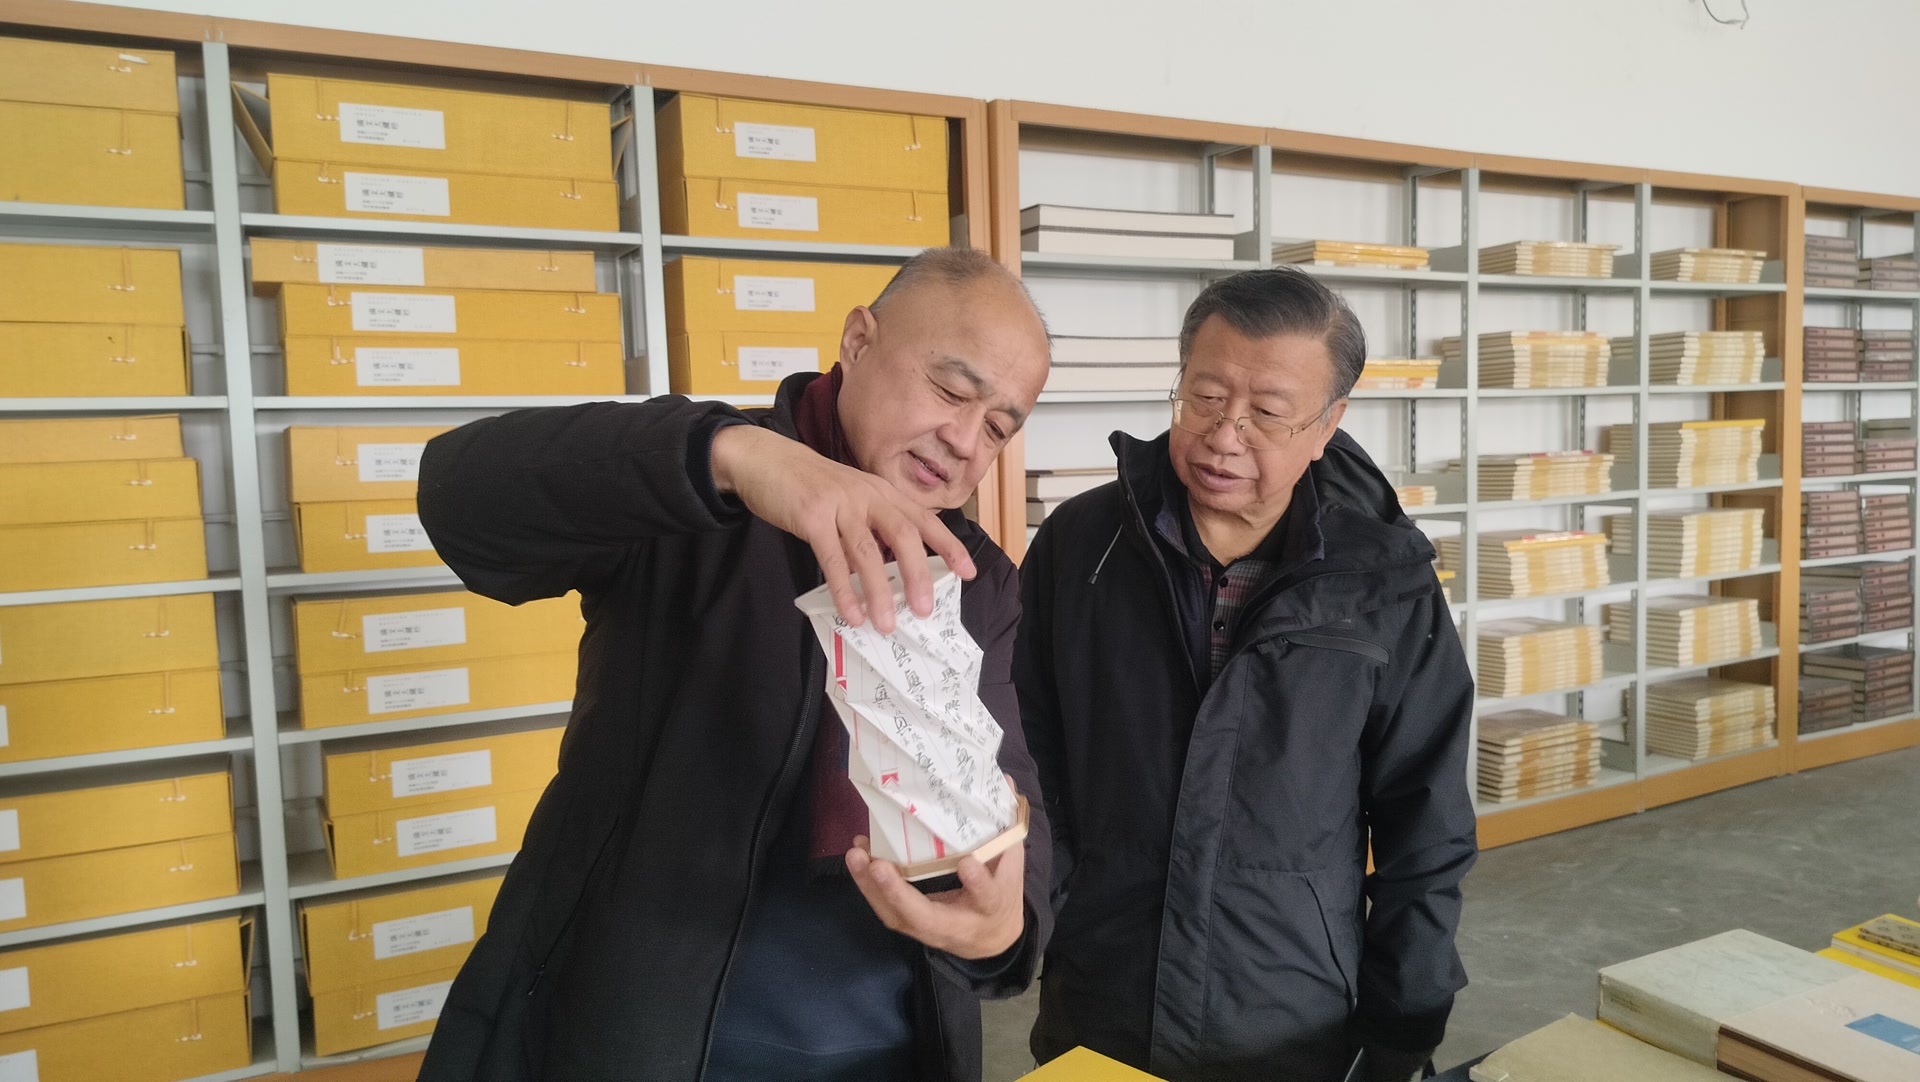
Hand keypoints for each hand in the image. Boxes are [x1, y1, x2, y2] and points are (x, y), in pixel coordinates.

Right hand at [711, 425, 974, 631]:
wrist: (766, 459)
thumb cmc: (813, 486)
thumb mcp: (853, 496)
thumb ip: (875, 524)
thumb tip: (897, 570)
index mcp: (883, 492)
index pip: (924, 520)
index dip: (949, 546)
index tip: (968, 573)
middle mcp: (868, 496)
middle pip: (904, 535)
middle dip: (918, 574)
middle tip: (923, 610)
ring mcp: (840, 505)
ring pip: (868, 552)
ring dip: (879, 591)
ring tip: (886, 624)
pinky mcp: (811, 517)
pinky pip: (832, 559)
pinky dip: (844, 590)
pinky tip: (852, 613)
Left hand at [845, 835, 1024, 958]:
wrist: (991, 939)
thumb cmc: (1002, 894)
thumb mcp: (1012, 863)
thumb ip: (1007, 825)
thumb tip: (1004, 782)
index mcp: (990, 906)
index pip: (986, 896)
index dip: (977, 882)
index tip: (967, 862)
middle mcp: (956, 924)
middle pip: (924, 917)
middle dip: (898, 893)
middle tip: (878, 866)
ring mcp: (928, 929)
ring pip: (895, 915)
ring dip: (871, 886)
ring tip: (857, 855)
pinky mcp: (909, 925)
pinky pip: (885, 909)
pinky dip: (868, 885)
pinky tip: (858, 858)